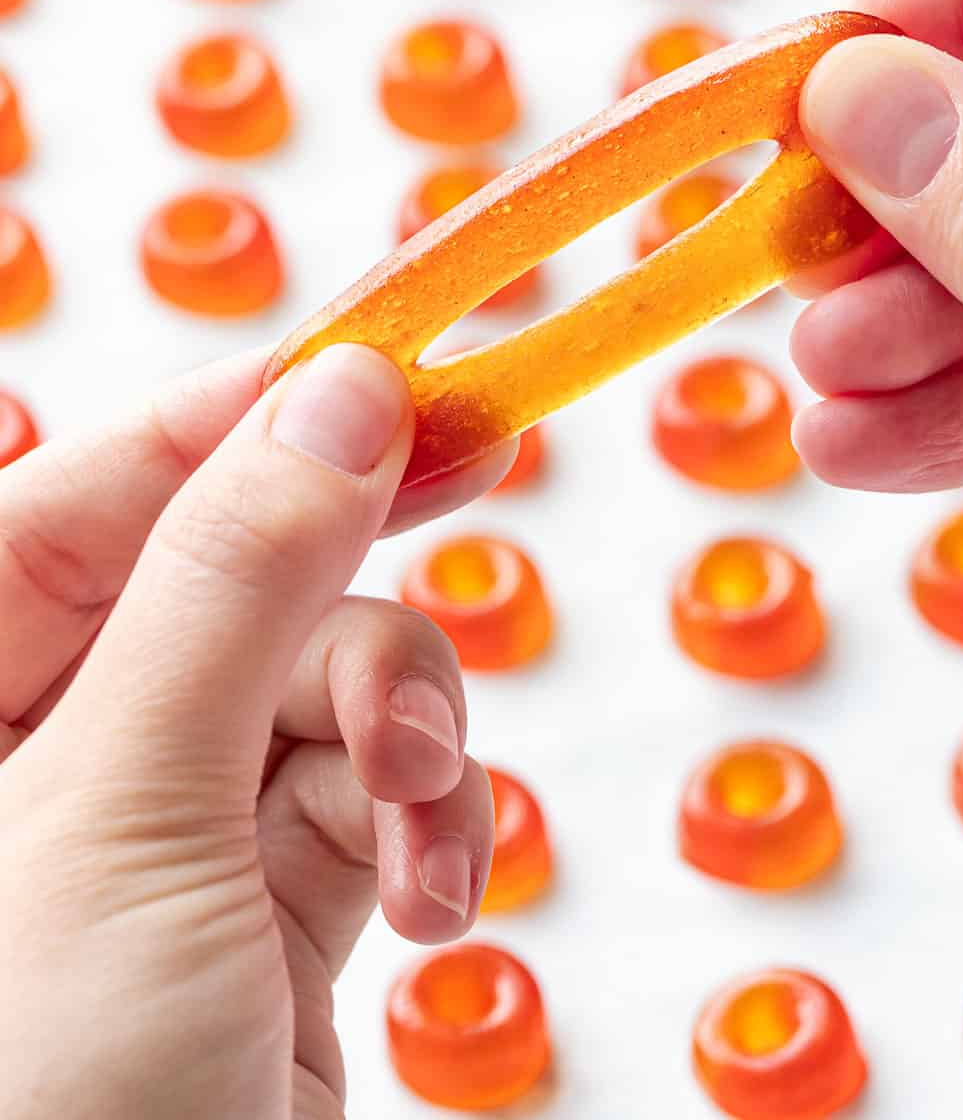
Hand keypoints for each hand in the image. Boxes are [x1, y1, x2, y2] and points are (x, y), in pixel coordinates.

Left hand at [0, 343, 514, 1119]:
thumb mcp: (129, 809)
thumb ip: (234, 581)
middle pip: (234, 563)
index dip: (249, 410)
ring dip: (406, 716)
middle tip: (483, 449)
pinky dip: (427, 817)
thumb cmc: (41, 1106)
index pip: (98, 488)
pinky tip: (434, 892)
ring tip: (425, 803)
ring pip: (328, 670)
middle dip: (351, 558)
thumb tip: (334, 395)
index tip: (392, 353)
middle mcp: (50, 748)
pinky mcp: (266, 904)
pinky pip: (373, 786)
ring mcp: (166, 828)